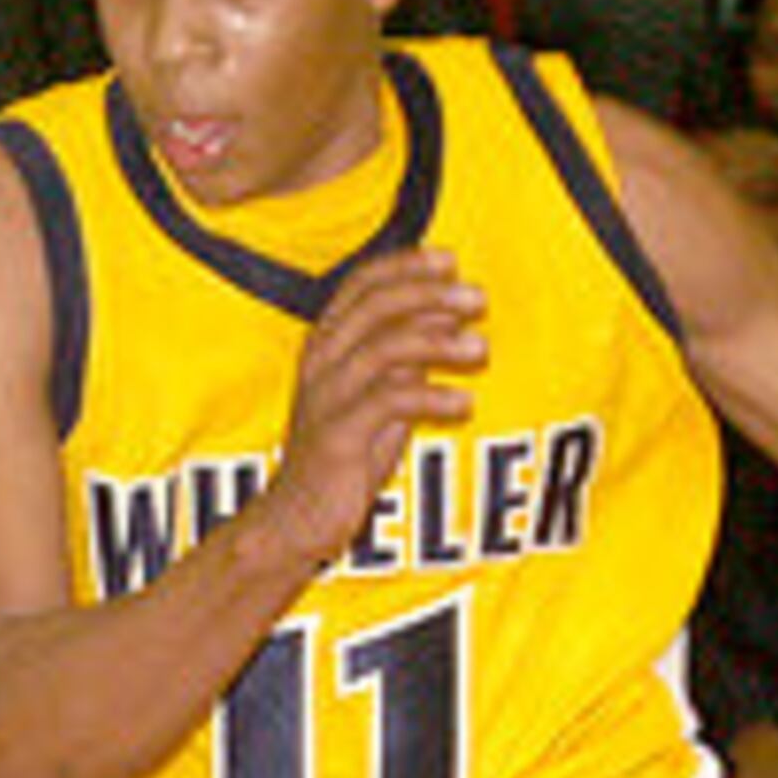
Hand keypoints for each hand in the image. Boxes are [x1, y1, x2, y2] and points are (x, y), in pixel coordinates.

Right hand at [253, 246, 483, 571]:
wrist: (297, 516)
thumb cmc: (344, 452)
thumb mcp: (380, 392)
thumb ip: (406, 353)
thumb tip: (448, 314)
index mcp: (326, 342)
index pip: (362, 283)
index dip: (407, 265)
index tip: (450, 261)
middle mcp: (321, 360)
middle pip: (377, 306)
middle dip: (432, 294)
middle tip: (478, 300)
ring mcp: (326, 396)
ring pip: (384, 348)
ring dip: (440, 343)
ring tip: (480, 351)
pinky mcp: (337, 434)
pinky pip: (389, 401)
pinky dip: (432, 398)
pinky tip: (463, 404)